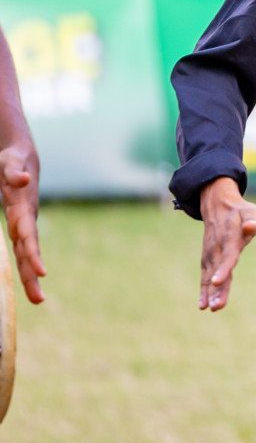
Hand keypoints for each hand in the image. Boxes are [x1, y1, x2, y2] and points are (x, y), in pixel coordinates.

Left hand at [0, 145, 43, 303]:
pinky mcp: (18, 225)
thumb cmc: (12, 161)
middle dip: (32, 275)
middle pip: (29, 251)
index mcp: (23, 209)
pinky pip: (22, 247)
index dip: (33, 254)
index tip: (42, 273)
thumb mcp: (9, 163)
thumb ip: (14, 172)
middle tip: (38, 300)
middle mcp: (25, 220)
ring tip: (37, 299)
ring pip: (26, 253)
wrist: (20, 159)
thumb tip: (23, 181)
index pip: (28, 237)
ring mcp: (22, 224)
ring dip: (31, 275)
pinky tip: (33, 275)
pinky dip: (27, 262)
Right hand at [197, 177, 255, 310]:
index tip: (217, 282)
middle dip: (217, 289)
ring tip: (211, 308)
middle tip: (216, 307)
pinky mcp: (208, 259)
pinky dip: (204, 290)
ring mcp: (210, 254)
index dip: (223, 269)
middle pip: (218, 271)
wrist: (218, 207)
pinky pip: (204, 276)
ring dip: (210, 293)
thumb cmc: (240, 212)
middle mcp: (218, 248)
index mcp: (230, 238)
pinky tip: (203, 305)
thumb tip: (250, 227)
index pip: (228, 256)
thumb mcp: (251, 212)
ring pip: (210, 276)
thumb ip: (252, 221)